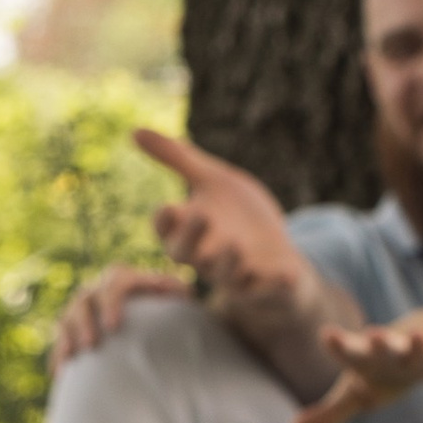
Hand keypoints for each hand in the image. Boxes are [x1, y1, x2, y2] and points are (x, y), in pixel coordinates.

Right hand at [51, 262, 196, 367]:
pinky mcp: (71, 328)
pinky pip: (60, 340)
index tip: (113, 327)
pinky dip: (59, 355)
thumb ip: (178, 293)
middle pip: (85, 299)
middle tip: (92, 344)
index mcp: (123, 279)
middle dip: (86, 321)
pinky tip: (60, 373)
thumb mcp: (175, 299)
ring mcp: (82, 308)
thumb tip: (183, 294)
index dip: (111, 303)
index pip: (114, 283)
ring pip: (67, 317)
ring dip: (68, 336)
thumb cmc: (164, 311)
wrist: (144, 323)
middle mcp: (99, 290)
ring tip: (74, 357)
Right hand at [134, 127, 306, 301]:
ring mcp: (235, 276)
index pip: (166, 230)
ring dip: (227, 263)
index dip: (164, 222)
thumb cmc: (238, 215)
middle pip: (187, 255)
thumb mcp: (213, 180)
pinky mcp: (264, 288)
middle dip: (191, 237)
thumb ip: (177, 158)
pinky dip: (275, 285)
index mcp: (188, 232)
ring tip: (234, 245)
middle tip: (200, 215)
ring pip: (224, 276)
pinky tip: (288, 275)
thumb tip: (134, 131)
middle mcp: (205, 257)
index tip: (165, 207)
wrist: (276, 252)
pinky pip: (267, 291)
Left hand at [295, 306, 422, 422]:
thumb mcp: (357, 392)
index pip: (350, 349)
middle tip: (377, 333)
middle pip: (388, 347)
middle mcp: (396, 352)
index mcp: (369, 357)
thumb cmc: (383, 370)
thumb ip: (329, 412)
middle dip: (383, 342)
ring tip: (422, 337)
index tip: (328, 334)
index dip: (340, 344)